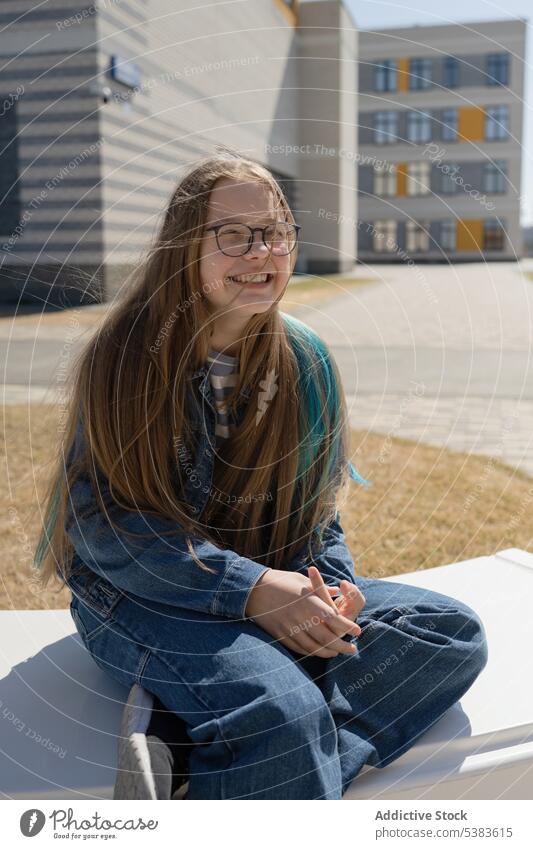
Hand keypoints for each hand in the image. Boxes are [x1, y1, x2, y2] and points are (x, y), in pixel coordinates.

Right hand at [245, 567, 361, 658]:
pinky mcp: (280, 635)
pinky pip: (299, 648)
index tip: (357, 632)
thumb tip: (338, 592)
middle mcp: (300, 617)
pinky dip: (311, 652)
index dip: (347, 626)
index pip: (333, 618)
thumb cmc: (280, 581)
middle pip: (326, 637)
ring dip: (328, 652)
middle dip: (341, 645)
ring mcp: (289, 628)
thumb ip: (321, 590)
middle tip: (352, 649)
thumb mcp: (302, 581)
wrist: (251, 589)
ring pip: (313, 647)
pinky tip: (319, 652)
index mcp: (308, 601)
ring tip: (337, 653)